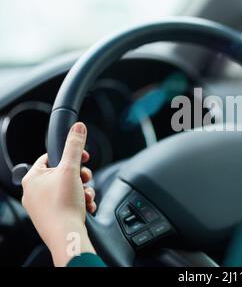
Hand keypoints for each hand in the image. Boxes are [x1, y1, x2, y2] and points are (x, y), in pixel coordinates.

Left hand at [21, 122, 96, 266]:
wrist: (67, 235)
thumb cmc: (62, 205)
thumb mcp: (71, 169)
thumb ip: (75, 146)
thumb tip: (78, 128)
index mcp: (32, 178)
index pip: (50, 156)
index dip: (69, 155)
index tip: (82, 158)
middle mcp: (34, 192)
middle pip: (63, 173)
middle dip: (80, 176)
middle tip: (86, 179)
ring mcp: (42, 206)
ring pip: (68, 188)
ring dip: (82, 190)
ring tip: (85, 196)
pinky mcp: (52, 216)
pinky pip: (68, 202)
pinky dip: (79, 202)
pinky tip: (85, 206)